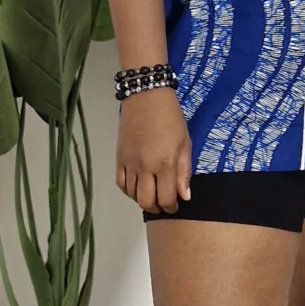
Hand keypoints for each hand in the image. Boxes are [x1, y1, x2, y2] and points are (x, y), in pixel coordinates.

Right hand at [117, 87, 192, 213]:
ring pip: (132, 195)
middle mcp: (145, 167)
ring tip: (152, 194)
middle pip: (146, 201)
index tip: (176, 206)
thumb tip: (185, 196)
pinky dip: (129, 191)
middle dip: (157, 208)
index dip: (171, 207)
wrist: (145, 98)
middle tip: (163, 204)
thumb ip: (184, 172)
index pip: (166, 198)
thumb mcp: (185, 143)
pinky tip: (137, 187)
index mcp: (165, 164)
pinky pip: (121, 183)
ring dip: (143, 199)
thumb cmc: (170, 118)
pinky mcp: (119, 158)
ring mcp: (129, 164)